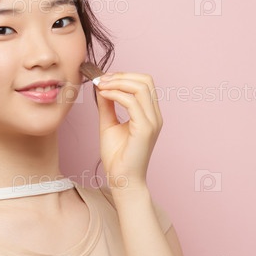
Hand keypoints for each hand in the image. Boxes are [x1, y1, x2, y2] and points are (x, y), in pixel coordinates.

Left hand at [93, 72, 162, 191]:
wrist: (122, 179)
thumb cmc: (117, 157)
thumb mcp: (109, 124)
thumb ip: (107, 105)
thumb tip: (101, 87)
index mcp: (149, 114)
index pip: (144, 83)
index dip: (124, 76)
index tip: (103, 79)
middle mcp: (155, 116)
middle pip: (146, 80)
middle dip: (122, 75)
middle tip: (101, 80)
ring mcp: (152, 122)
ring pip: (141, 87)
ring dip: (118, 82)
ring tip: (100, 86)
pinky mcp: (145, 129)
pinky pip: (132, 102)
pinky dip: (116, 94)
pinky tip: (104, 95)